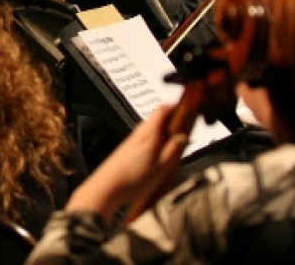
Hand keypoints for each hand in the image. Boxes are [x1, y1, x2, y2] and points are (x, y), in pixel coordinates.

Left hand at [65, 104, 188, 223]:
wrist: (106, 188)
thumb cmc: (132, 180)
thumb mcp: (161, 168)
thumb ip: (173, 150)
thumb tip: (184, 136)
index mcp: (148, 134)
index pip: (162, 110)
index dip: (176, 106)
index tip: (188, 107)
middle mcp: (138, 134)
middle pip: (157, 119)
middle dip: (173, 121)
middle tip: (187, 128)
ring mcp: (131, 141)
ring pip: (151, 129)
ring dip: (164, 132)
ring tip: (176, 143)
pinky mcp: (126, 149)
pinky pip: (145, 138)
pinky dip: (155, 141)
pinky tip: (159, 154)